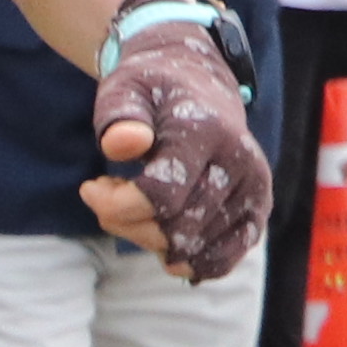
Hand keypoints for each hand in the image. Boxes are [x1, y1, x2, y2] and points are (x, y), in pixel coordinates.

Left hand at [82, 20, 269, 282]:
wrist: (197, 86)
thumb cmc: (151, 91)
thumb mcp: (124, 90)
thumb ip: (119, 116)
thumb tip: (124, 144)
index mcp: (208, 132)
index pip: (161, 198)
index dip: (116, 206)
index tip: (90, 188)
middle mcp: (241, 164)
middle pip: (174, 229)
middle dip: (126, 222)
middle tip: (108, 192)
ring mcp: (255, 192)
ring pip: (191, 249)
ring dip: (148, 237)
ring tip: (134, 202)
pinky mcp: (256, 212)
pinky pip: (221, 260)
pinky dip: (185, 260)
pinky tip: (160, 240)